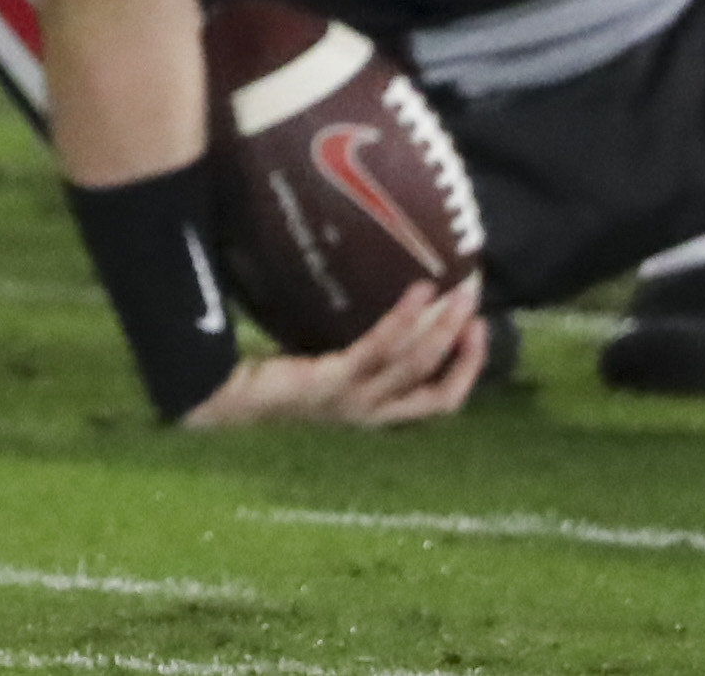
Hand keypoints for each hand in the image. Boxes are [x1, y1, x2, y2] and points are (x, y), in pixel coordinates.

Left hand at [180, 278, 489, 429]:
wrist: (226, 392)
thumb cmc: (276, 370)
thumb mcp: (331, 357)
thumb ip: (360, 340)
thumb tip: (385, 292)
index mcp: (376, 410)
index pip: (439, 399)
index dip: (466, 368)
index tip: (477, 327)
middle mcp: (373, 414)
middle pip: (437, 389)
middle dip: (464, 347)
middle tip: (477, 300)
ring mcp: (354, 402)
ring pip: (416, 366)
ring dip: (444, 329)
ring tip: (458, 292)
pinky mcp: (334, 382)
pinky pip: (379, 350)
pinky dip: (404, 321)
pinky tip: (419, 293)